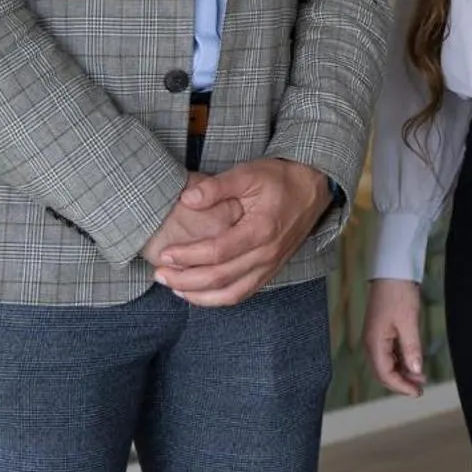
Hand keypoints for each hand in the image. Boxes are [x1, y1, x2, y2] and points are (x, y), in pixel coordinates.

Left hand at [152, 159, 333, 306]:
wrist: (312, 188)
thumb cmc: (278, 179)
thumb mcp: (248, 173)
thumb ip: (216, 187)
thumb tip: (187, 199)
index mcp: (261, 229)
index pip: (218, 252)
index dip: (188, 255)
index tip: (165, 254)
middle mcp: (267, 253)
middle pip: (220, 278)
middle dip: (186, 279)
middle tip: (160, 274)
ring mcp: (270, 266)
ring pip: (231, 294)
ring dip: (199, 296)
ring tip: (174, 287)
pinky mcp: (270, 271)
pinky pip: (242, 294)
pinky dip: (218, 299)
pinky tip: (198, 293)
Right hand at [364, 279, 426, 397]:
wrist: (393, 271)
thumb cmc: (398, 293)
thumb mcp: (409, 322)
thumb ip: (411, 349)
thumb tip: (415, 371)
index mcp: (374, 342)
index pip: (385, 374)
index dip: (401, 386)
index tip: (417, 393)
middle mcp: (372, 342)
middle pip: (383, 372)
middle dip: (401, 382)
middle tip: (420, 389)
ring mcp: (376, 336)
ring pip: (387, 363)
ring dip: (402, 372)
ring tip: (420, 378)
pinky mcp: (382, 331)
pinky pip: (390, 353)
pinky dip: (401, 361)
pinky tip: (413, 363)